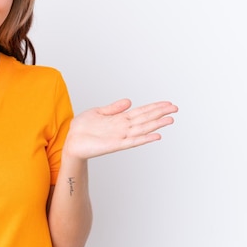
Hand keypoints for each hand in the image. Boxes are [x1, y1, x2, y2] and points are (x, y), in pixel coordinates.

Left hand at [63, 99, 177, 159]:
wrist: (71, 140)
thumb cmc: (83, 128)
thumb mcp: (98, 112)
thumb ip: (114, 108)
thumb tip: (129, 101)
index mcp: (119, 119)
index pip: (141, 112)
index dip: (154, 107)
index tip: (167, 103)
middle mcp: (123, 128)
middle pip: (145, 119)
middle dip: (160, 113)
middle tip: (175, 108)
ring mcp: (120, 136)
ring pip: (142, 129)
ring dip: (156, 125)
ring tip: (170, 120)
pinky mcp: (115, 145)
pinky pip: (132, 141)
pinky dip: (144, 138)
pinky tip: (156, 135)